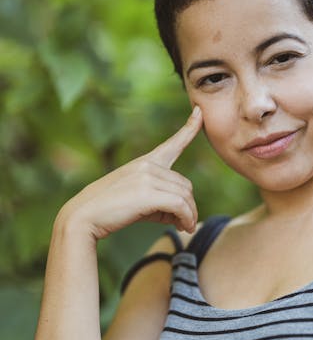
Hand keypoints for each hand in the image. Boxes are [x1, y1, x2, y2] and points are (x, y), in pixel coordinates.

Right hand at [58, 105, 203, 238]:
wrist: (85, 216)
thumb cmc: (110, 210)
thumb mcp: (138, 200)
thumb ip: (162, 202)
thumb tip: (186, 217)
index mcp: (145, 162)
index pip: (172, 143)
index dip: (189, 128)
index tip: (199, 111)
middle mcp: (148, 165)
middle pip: (186, 185)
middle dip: (188, 206)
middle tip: (185, 223)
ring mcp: (147, 177)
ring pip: (185, 196)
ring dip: (189, 215)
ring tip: (185, 227)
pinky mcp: (148, 193)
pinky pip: (180, 205)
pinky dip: (187, 218)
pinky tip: (185, 228)